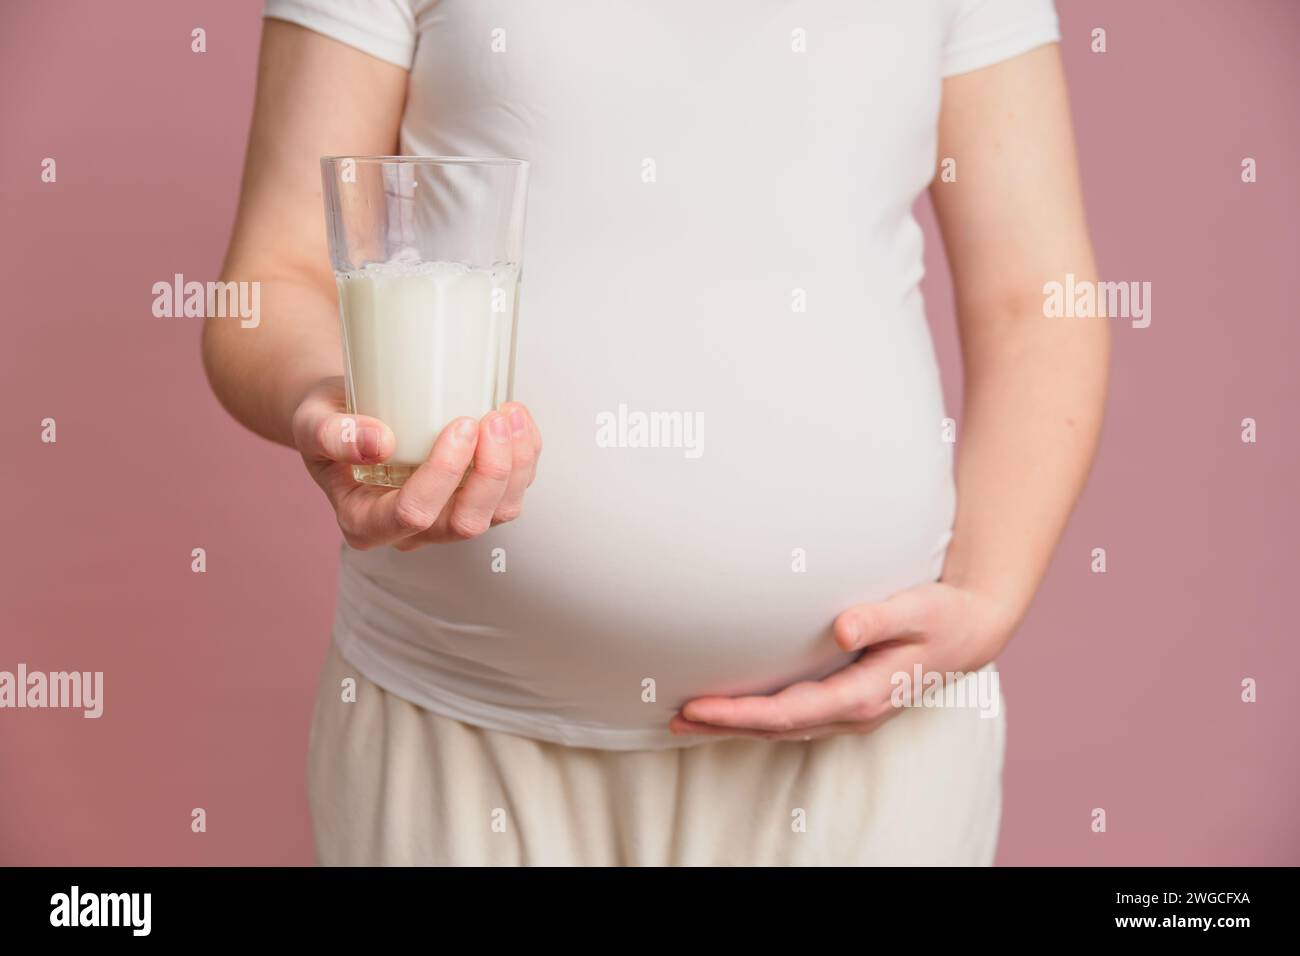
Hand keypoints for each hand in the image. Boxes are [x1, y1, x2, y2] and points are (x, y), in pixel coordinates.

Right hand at [290, 377, 541, 550]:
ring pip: (497, 513)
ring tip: (511, 414)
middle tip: (494, 417)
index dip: (444, 474)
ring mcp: (445, 520)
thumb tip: (379, 443)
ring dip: (515, 466)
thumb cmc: (330, 421)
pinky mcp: (472, 501)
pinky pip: (510, 493)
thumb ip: (333, 434)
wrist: (348, 416)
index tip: (460, 424)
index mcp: (365, 523)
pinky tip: (517, 420)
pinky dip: (524, 457)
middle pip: (464, 522)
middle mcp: (410, 532)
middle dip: (490, 471)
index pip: (412, 514)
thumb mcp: (313, 421)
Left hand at [669, 582, 1015, 740]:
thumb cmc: (942, 615)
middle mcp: (852, 713)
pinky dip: (758, 718)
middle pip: (777, 727)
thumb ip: (880, 617)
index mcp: (863, 695)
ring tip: (688, 719)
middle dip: (725, 725)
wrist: (972, 632)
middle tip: (674, 718)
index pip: (788, 712)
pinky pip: (793, 718)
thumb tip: (841, 628)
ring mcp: (849, 712)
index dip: (741, 713)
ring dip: (737, 725)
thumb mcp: (918, 608)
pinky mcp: (846, 703)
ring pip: (782, 727)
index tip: (698, 707)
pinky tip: (733, 709)